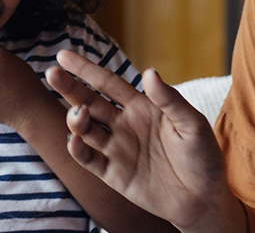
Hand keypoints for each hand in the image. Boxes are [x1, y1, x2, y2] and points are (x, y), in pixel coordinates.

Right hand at [45, 50, 242, 232]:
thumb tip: (149, 72)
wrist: (203, 197)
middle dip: (70, 88)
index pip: (108, 83)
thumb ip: (169, 100)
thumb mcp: (191, 123)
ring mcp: (117, 148)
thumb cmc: (203, 156)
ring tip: (78, 113)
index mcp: (142, 107)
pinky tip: (75, 139)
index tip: (63, 56)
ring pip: (86, 129)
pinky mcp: (114, 174)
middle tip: (51, 74)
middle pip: (90, 102)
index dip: (86, 69)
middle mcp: (125, 124)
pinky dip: (78, 149)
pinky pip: (89, 159)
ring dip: (76, 119)